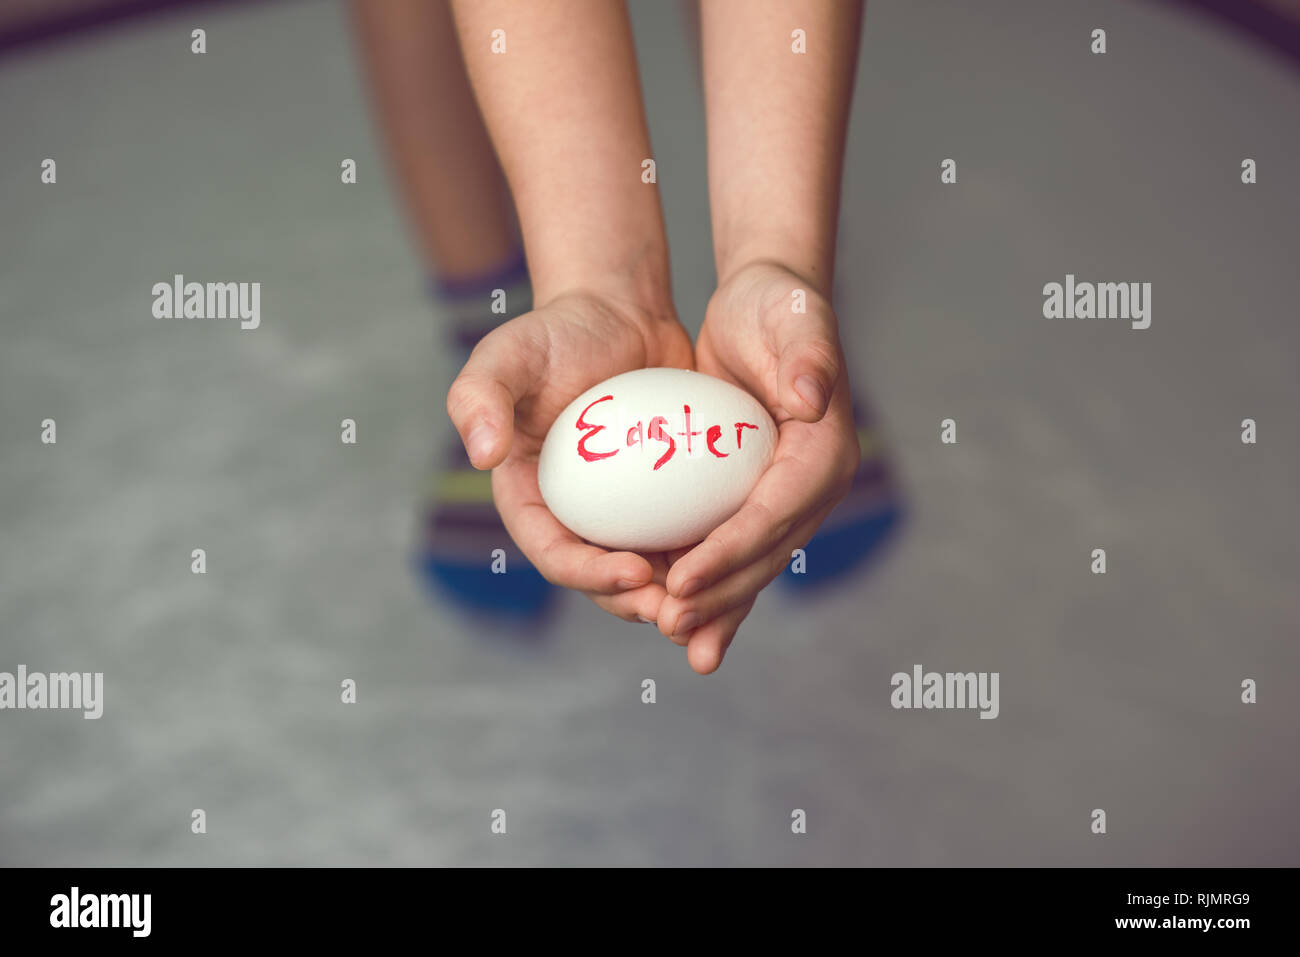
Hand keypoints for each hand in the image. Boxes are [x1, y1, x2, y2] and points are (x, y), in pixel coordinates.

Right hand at [446, 291, 694, 620]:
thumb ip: (478, 398)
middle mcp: (571, 517)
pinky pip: (683, 535)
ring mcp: (617, 513)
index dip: (589, 576)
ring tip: (713, 598)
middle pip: (601, 579)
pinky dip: (707, 553)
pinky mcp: (659, 500)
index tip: (634, 573)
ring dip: (677, 594)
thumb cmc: (555, 332)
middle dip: (637, 604)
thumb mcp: (506, 353)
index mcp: (528, 500)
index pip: (553, 554)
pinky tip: (741, 555)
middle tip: (681, 607)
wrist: (617, 314)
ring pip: (647, 569)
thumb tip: (481, 455)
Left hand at [658, 261, 859, 672]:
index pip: (773, 514)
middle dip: (720, 594)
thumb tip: (810, 397)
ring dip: (716, 605)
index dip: (729, 552)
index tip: (682, 578)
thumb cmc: (775, 309)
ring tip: (675, 636)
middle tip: (671, 622)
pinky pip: (734, 550)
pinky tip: (679, 616)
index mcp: (824, 454)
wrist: (765, 309)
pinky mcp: (756, 499)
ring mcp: (786, 498)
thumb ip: (805, 355)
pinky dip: (711, 584)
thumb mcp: (790, 318)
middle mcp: (812, 487)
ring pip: (751, 565)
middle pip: (765, 554)